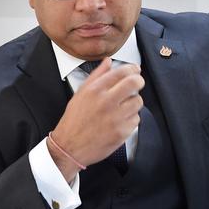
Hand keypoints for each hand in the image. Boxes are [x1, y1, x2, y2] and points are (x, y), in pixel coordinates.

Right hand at [48, 58, 143, 181]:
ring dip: (134, 102)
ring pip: (138, 102)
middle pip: (134, 83)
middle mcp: (106, 102)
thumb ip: (96, 75)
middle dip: (139, 81)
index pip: (121, 72)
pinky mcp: (122, 132)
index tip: (135, 70)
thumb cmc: (74, 119)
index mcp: (95, 90)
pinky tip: (121, 120)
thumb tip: (108, 61)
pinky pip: (136, 119)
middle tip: (136, 83)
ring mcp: (115, 118)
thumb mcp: (81, 93)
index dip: (132, 69)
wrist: (70, 146)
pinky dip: (131, 119)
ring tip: (124, 105)